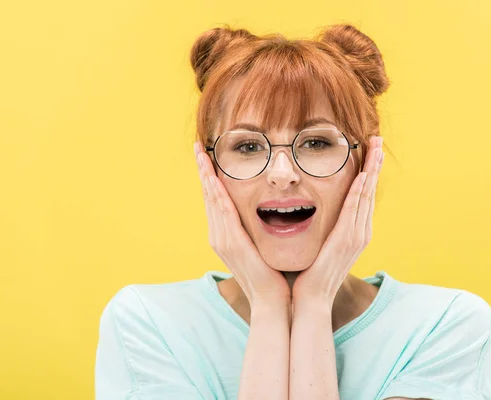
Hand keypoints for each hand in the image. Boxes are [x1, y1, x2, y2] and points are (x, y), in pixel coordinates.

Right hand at [194, 142, 290, 307]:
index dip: (209, 177)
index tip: (207, 156)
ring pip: (212, 200)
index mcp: (225, 235)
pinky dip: (217, 195)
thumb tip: (265, 213)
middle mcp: (219, 235)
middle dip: (203, 170)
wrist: (271, 301)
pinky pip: (223, 214)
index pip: (215, 199)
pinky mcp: (232, 244)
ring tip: (201, 154)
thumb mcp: (261, 246)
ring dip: (206, 176)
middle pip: (208, 196)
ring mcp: (223, 240)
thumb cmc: (271, 274)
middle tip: (198, 147)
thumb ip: (256, 229)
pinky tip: (214, 179)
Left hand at [292, 136, 384, 305]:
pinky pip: (354, 210)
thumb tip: (314, 208)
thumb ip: (326, 226)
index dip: (369, 170)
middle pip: (370, 190)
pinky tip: (363, 175)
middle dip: (375, 163)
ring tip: (376, 148)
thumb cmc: (312, 272)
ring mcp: (356, 236)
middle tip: (379, 139)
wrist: (312, 298)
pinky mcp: (347, 240)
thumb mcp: (322, 243)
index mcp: (355, 231)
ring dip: (371, 170)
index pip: (364, 194)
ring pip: (365, 196)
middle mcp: (360, 231)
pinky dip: (359, 192)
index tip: (370, 149)